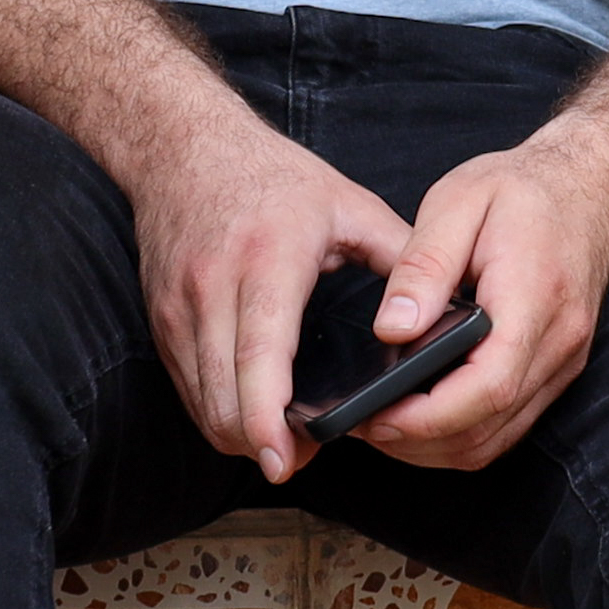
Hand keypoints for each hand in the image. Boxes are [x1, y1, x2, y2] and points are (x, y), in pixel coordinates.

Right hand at [130, 111, 417, 482]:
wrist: (183, 148)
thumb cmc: (273, 176)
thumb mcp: (349, 204)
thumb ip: (400, 259)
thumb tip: (446, 313)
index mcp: (269, 260)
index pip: (260, 353)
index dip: (268, 417)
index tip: (284, 459)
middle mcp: (214, 286)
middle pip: (225, 395)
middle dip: (259, 444)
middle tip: (297, 460)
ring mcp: (179, 307)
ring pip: (202, 401)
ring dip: (238, 434)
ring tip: (280, 443)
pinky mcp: (162, 319)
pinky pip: (187, 388)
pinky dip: (218, 410)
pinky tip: (252, 412)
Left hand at [347, 133, 608, 470]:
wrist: (590, 186)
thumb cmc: (523, 189)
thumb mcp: (459, 201)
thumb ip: (423, 266)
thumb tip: (392, 328)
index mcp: (534, 298)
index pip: (488, 386)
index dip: (426, 416)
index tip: (375, 414)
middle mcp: (558, 343)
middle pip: (488, 428)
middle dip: (418, 441)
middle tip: (362, 422)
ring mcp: (563, 363)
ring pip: (496, 440)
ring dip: (436, 446)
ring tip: (383, 422)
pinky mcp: (557, 370)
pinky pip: (507, 425)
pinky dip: (460, 433)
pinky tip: (421, 413)